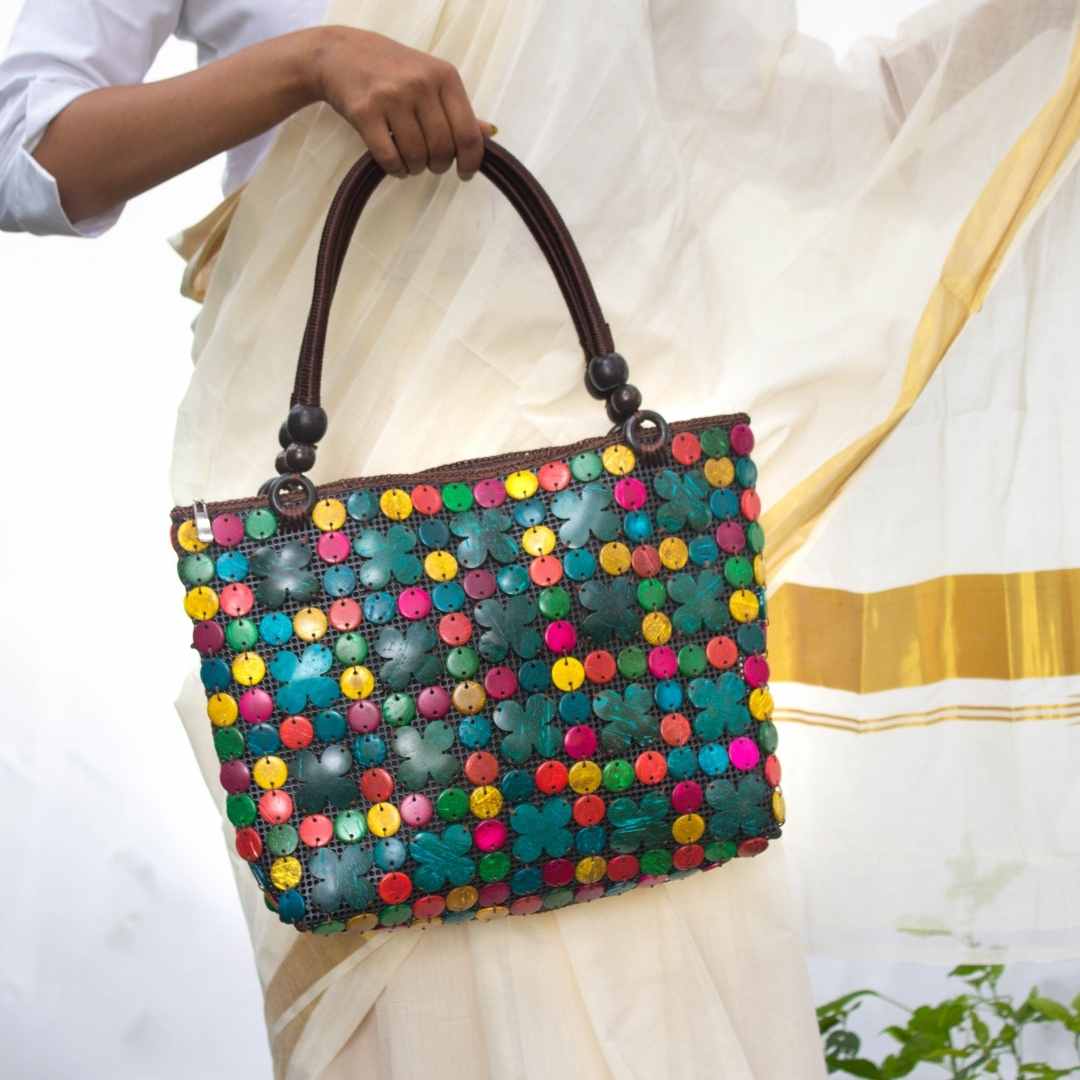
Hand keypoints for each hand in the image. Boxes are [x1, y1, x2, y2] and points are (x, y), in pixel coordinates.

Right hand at [311, 26, 495, 180]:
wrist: (340, 54)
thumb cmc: (391, 70)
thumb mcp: (430, 78)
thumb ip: (457, 107)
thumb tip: (490, 133)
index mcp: (444, 76)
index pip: (468, 133)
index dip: (470, 161)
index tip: (465, 173)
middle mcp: (421, 84)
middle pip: (442, 149)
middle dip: (439, 165)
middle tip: (431, 164)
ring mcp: (392, 97)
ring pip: (416, 156)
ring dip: (416, 168)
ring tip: (410, 161)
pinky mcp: (365, 112)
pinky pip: (389, 158)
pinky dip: (396, 169)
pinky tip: (395, 164)